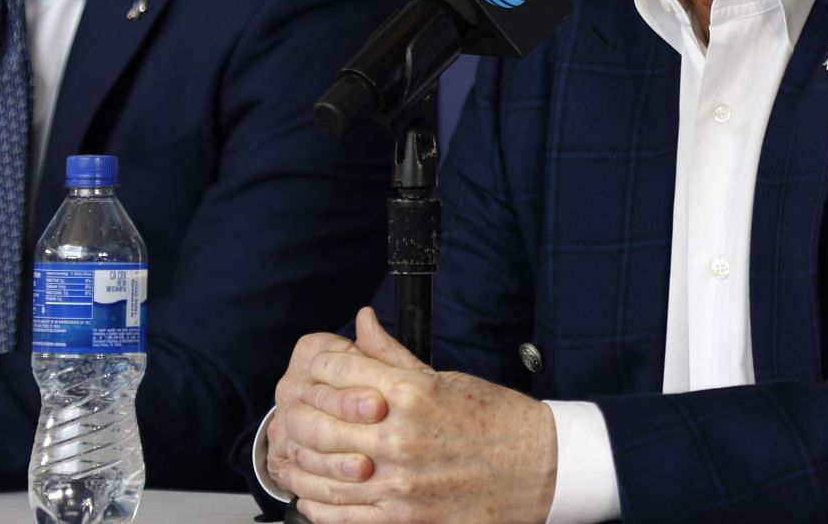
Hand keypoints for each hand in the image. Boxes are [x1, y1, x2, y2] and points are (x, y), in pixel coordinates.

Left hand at [269, 308, 556, 523]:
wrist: (540, 469)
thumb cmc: (496, 422)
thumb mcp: (444, 378)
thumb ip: (393, 356)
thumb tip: (363, 323)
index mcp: (409, 395)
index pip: (335, 373)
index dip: (313, 369)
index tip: (306, 373)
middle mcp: (399, 438)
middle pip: (318, 424)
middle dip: (295, 418)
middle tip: (287, 417)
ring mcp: (399, 485)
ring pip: (322, 474)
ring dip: (297, 465)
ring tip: (288, 459)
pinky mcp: (404, 520)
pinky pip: (343, 517)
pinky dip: (317, 506)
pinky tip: (310, 496)